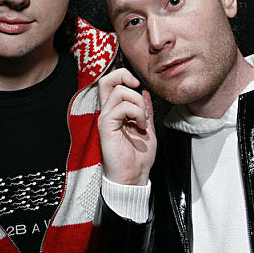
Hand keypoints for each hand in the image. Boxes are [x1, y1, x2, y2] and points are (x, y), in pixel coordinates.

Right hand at [97, 67, 156, 185]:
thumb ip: (145, 110)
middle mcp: (108, 112)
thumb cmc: (138, 157)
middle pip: (106, 80)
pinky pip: (122, 107)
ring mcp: (106, 118)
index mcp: (116, 111)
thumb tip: (145, 92)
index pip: (111, 84)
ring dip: (138, 103)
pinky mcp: (106, 126)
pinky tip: (140, 126)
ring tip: (143, 119)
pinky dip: (137, 113)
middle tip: (137, 87)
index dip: (123, 76)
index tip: (138, 85)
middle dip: (124, 76)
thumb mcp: (147, 127)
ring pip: (119, 91)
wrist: (134, 176)